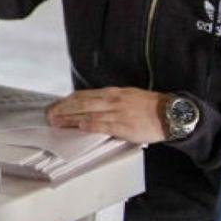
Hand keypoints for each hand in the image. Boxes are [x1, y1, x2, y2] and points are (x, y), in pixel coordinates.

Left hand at [45, 87, 167, 143]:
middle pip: (81, 102)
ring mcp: (117, 112)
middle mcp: (112, 100)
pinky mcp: (124, 125)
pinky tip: (79, 128)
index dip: (67, 101)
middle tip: (49, 115)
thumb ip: (110, 102)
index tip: (55, 105)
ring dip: (69, 118)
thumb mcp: (128, 98)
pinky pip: (102, 125)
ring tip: (56, 123)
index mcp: (113, 92)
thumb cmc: (150, 108)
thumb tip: (92, 108)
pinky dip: (89, 125)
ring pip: (87, 113)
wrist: (171, 113)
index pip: (83, 95)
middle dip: (62, 108)